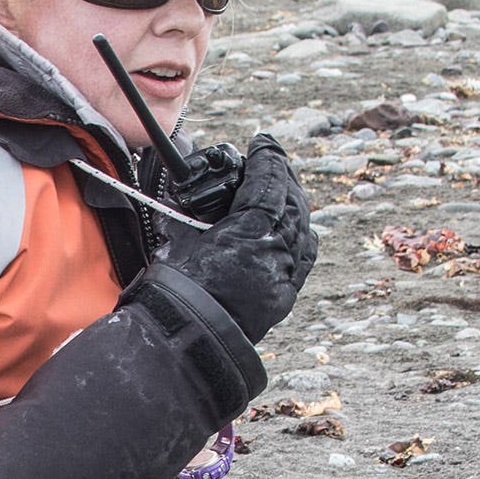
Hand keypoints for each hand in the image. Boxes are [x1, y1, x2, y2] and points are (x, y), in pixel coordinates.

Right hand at [148, 135, 317, 345]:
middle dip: (283, 175)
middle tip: (270, 162)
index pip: (270, 179)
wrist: (185, 336)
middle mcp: (276, 249)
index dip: (268, 156)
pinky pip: (304, 254)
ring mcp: (284, 273)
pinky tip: (295, 227)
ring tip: (282, 190)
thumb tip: (182, 182)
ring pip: (302, 225)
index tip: (262, 142)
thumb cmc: (175, 289)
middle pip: (292, 199)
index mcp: (251, 229)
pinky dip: (302, 233)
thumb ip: (187, 205)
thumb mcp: (177, 237)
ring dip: (294, 202)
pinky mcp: (285, 293)